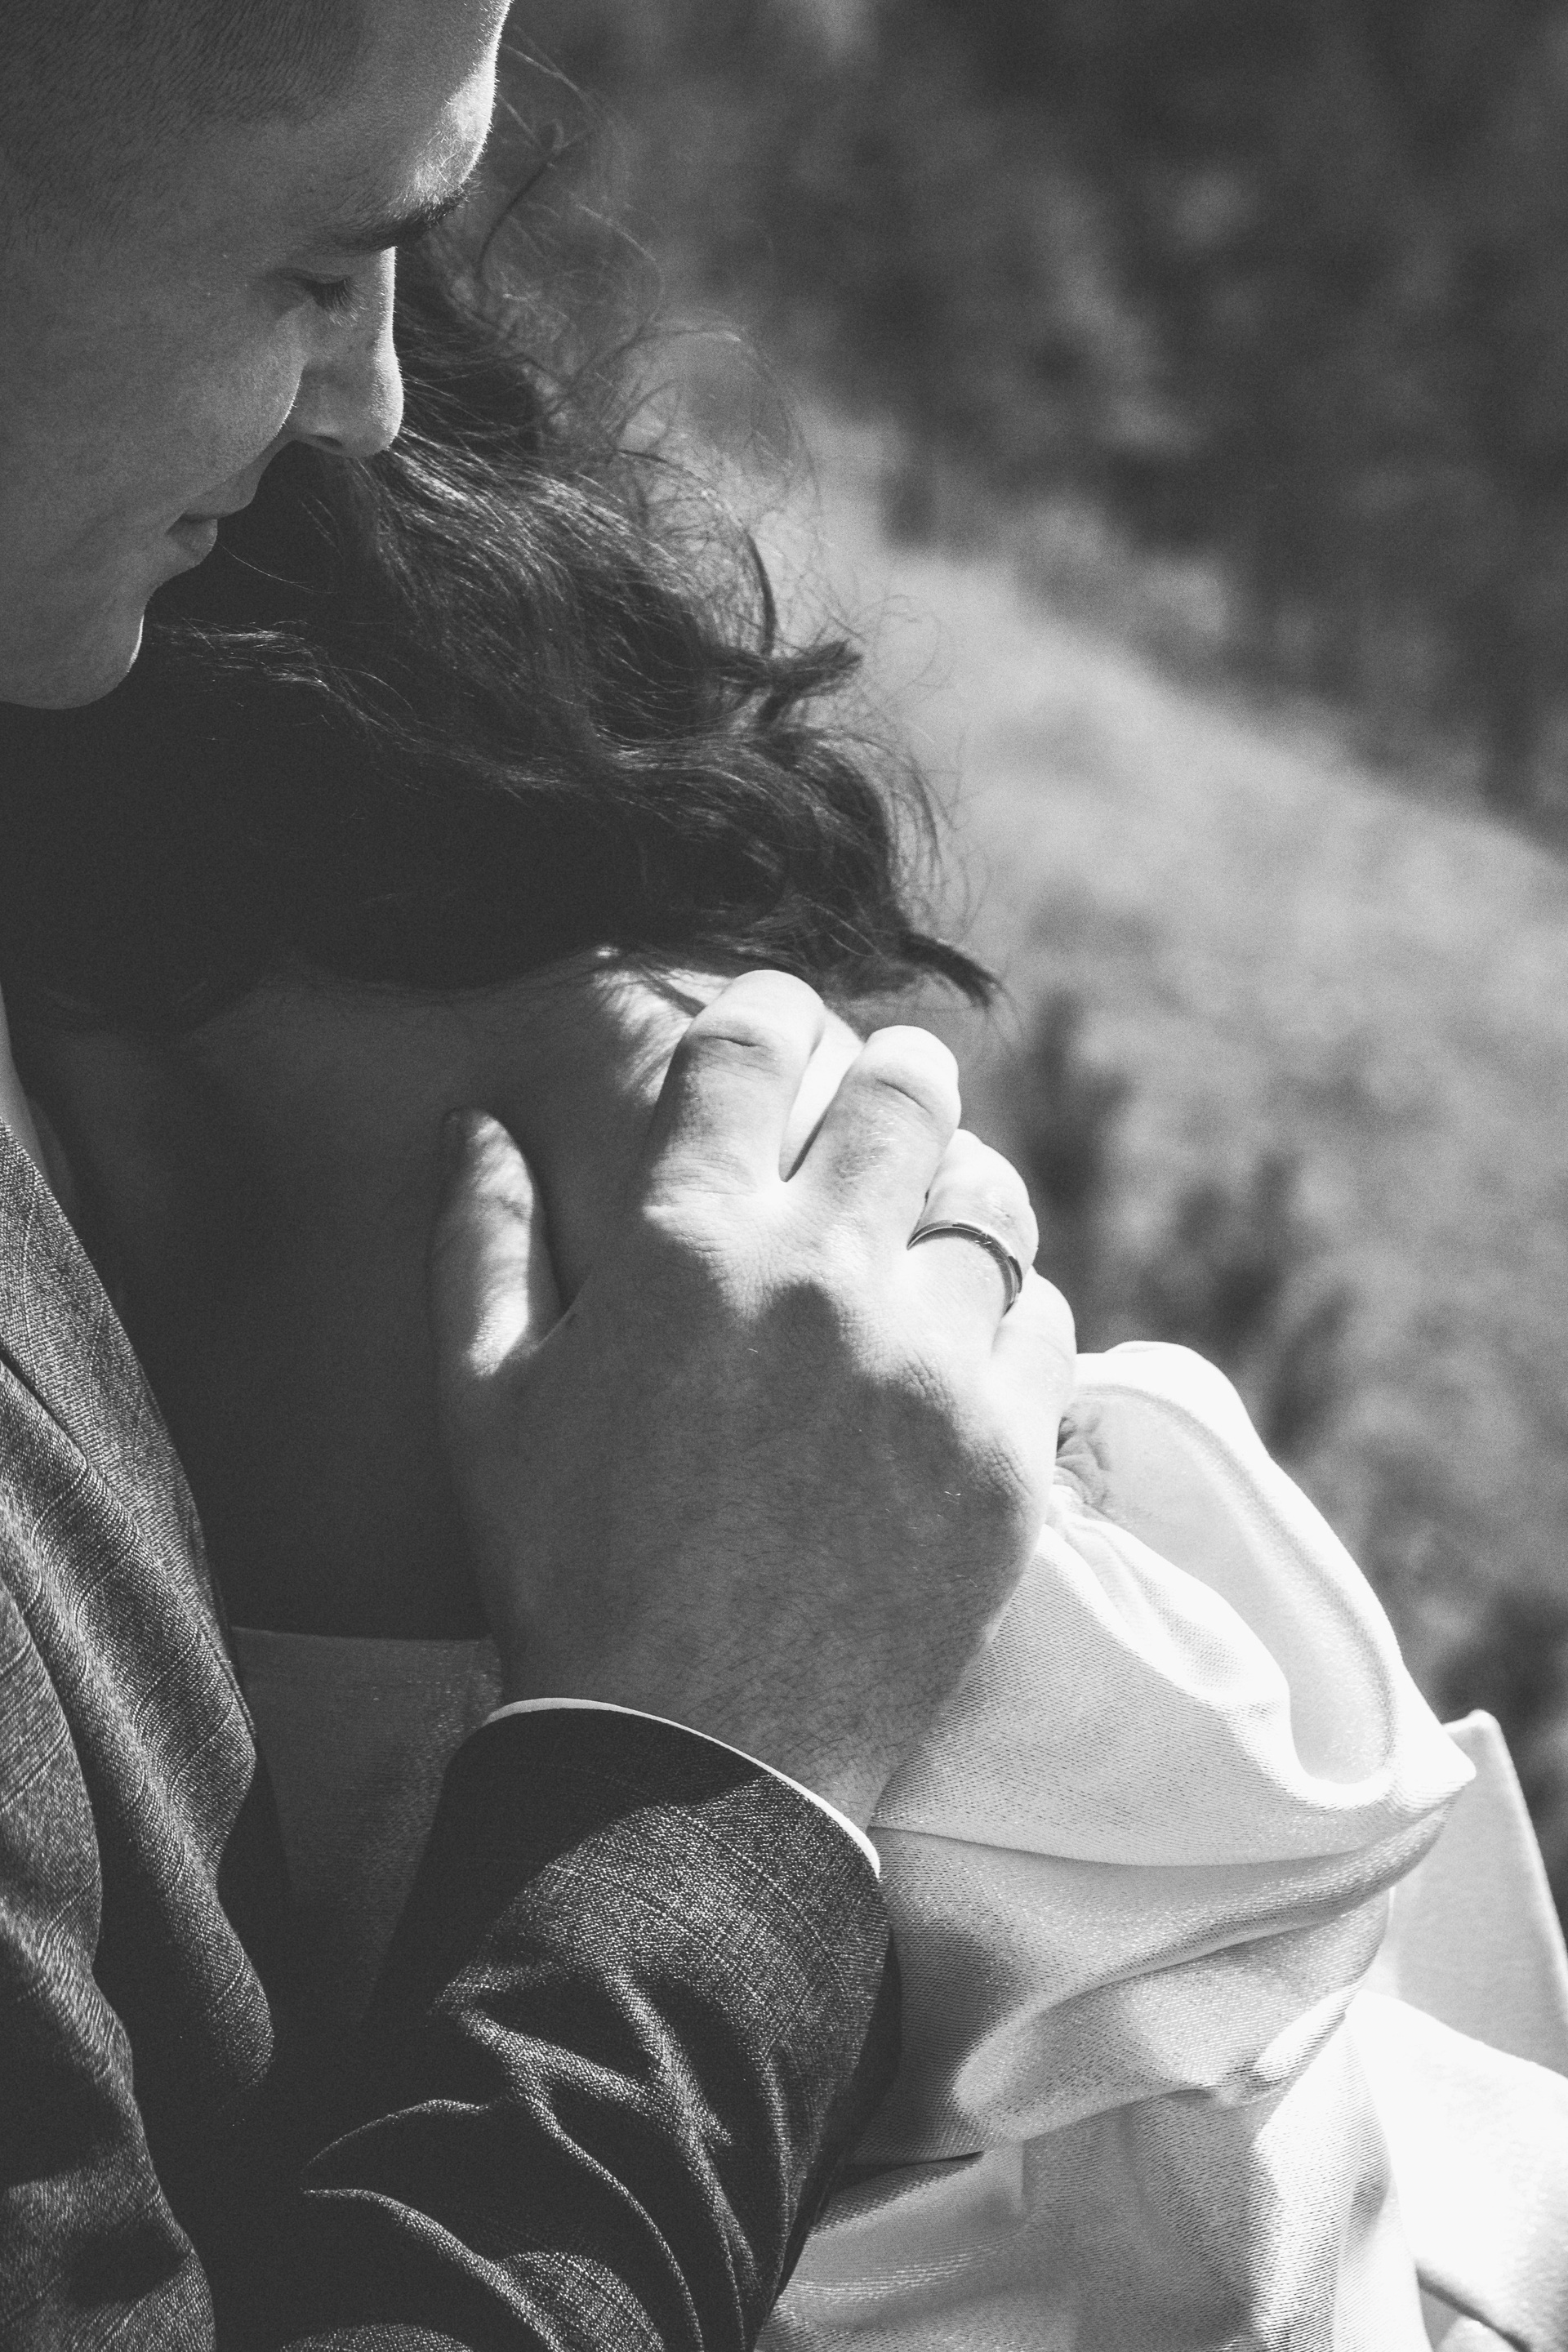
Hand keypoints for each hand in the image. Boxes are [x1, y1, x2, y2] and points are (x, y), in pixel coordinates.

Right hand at [429, 970, 1073, 1826]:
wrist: (689, 1765)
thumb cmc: (565, 1573)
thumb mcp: (483, 1403)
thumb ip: (480, 1242)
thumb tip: (481, 1127)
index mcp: (688, 1245)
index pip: (752, 1047)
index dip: (769, 1010)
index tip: (779, 1022)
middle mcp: (824, 1280)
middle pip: (907, 1094)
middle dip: (895, 1075)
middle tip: (888, 1094)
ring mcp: (931, 1369)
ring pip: (994, 1202)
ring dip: (960, 1190)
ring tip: (933, 1219)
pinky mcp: (1008, 1459)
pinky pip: (1047, 1323)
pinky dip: (1010, 1313)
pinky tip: (965, 1344)